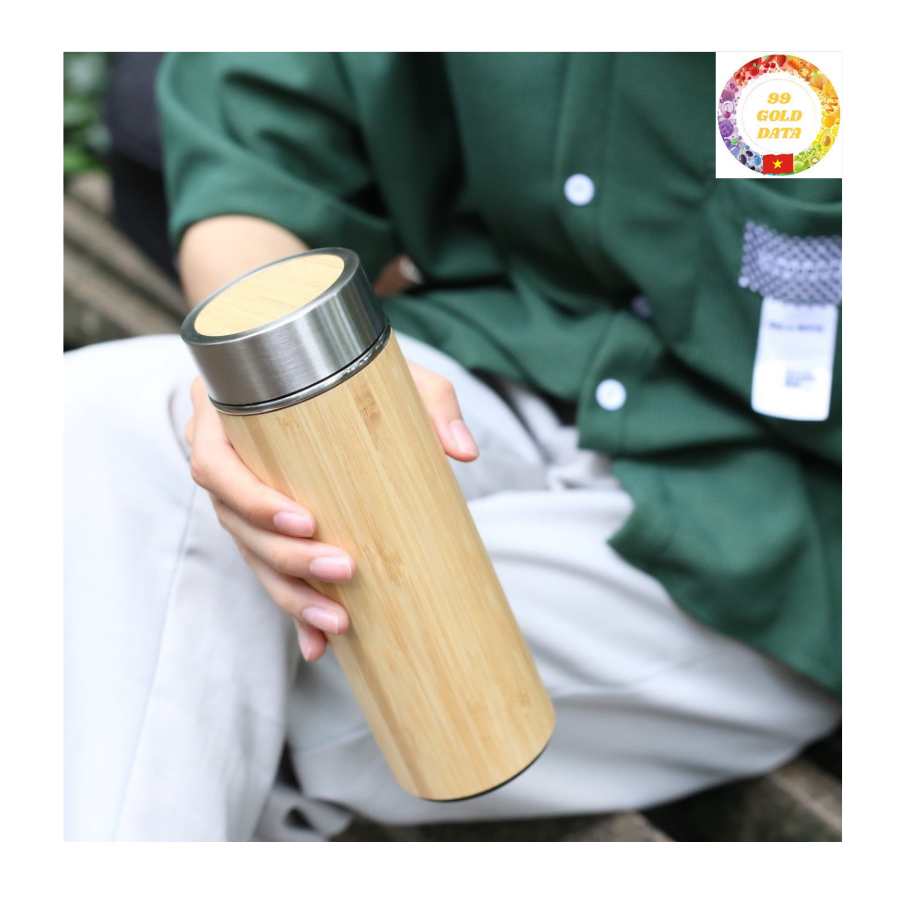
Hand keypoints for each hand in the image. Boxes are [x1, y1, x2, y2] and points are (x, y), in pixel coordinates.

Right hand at [184, 361, 478, 661]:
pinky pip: (268, 569)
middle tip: (343, 569)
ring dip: (290, 594)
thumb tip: (463, 453)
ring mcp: (239, 495)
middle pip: (233, 521)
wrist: (319, 361)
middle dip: (287, 557)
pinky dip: (294, 609)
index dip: (249, 498)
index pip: (214, 462)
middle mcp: (223, 457)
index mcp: (228, 411)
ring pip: (249, 555)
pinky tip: (319, 646)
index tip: (305, 520)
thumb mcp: (391, 369)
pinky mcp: (263, 523)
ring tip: (338, 622)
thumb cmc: (345, 361)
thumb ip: (429, 400)